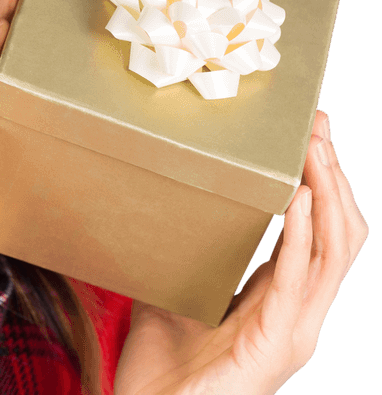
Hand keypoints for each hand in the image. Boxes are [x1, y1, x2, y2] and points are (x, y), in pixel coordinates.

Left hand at [115, 110, 368, 394]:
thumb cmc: (162, 372)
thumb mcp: (172, 298)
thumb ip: (180, 260)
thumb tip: (160, 211)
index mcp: (278, 303)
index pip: (316, 235)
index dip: (319, 186)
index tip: (307, 138)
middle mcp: (297, 314)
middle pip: (336, 234)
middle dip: (333, 177)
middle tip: (317, 127)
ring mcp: (294, 329)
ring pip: (332, 249)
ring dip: (327, 193)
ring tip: (315, 149)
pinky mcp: (278, 340)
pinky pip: (299, 277)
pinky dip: (303, 232)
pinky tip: (300, 197)